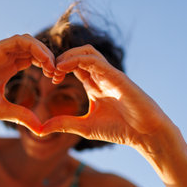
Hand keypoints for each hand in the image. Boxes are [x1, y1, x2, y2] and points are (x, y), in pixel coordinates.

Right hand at [0, 34, 54, 133]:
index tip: (55, 80)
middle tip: (57, 74)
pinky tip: (43, 63)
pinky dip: (35, 48)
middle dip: (50, 58)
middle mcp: (5, 58)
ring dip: (45, 52)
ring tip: (52, 69)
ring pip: (29, 41)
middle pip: (34, 48)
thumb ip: (21, 116)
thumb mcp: (1, 111)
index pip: (34, 59)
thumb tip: (41, 130)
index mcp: (7, 68)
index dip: (48, 66)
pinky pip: (18, 41)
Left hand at [42, 44, 174, 149]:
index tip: (49, 77)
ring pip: (88, 52)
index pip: (75, 66)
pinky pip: (96, 61)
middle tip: (49, 71)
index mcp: (95, 85)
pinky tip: (63, 68)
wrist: (145, 135)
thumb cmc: (120, 130)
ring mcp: (110, 75)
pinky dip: (77, 60)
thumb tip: (40, 129)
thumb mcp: (84, 127)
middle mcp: (102, 77)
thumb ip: (64, 124)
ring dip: (68, 56)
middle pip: (79, 54)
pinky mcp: (117, 77)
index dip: (59, 67)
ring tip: (55, 67)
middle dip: (62, 58)